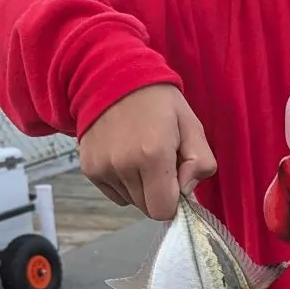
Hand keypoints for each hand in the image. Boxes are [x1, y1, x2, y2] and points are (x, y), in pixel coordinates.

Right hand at [79, 84, 215, 219]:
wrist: (112, 78)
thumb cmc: (158, 102)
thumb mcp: (192, 126)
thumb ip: (200, 163)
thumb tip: (186, 191)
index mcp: (153, 155)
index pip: (163, 210)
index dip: (174, 200)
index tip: (176, 180)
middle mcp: (123, 165)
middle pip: (147, 208)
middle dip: (158, 191)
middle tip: (161, 161)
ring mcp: (103, 167)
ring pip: (130, 201)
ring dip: (140, 186)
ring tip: (141, 153)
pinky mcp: (89, 168)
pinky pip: (114, 193)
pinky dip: (123, 182)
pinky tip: (126, 155)